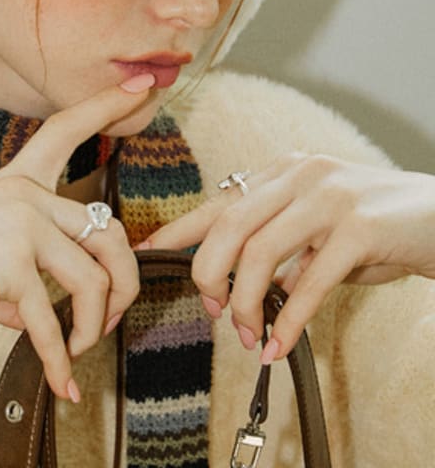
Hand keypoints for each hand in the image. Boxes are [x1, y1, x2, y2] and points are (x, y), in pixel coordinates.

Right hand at [0, 74, 155, 400]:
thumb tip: (47, 325)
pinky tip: (60, 383)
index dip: (107, 104)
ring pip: (94, 280)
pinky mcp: (11, 262)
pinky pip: (52, 319)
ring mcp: (21, 224)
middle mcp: (25, 195)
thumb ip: (21, 283)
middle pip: (110, 233)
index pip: (66, 130)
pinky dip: (60, 358)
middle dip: (124, 283)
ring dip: (93, 327)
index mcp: (17, 183)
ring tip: (75, 352)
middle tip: (110, 321)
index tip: (142, 82)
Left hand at [140, 153, 434, 364]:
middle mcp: (298, 175)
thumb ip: (276, 244)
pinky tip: (278, 344)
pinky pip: (308, 282)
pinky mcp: (360, 228)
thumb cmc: (374, 226)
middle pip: (228, 225)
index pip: (217, 202)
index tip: (143, 254)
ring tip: (248, 335)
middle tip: (213, 310)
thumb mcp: (316, 226)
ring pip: (260, 253)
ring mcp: (329, 197)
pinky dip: (287, 320)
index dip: (177, 231)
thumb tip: (233, 287)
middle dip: (208, 274)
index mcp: (281, 172)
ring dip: (245, 302)